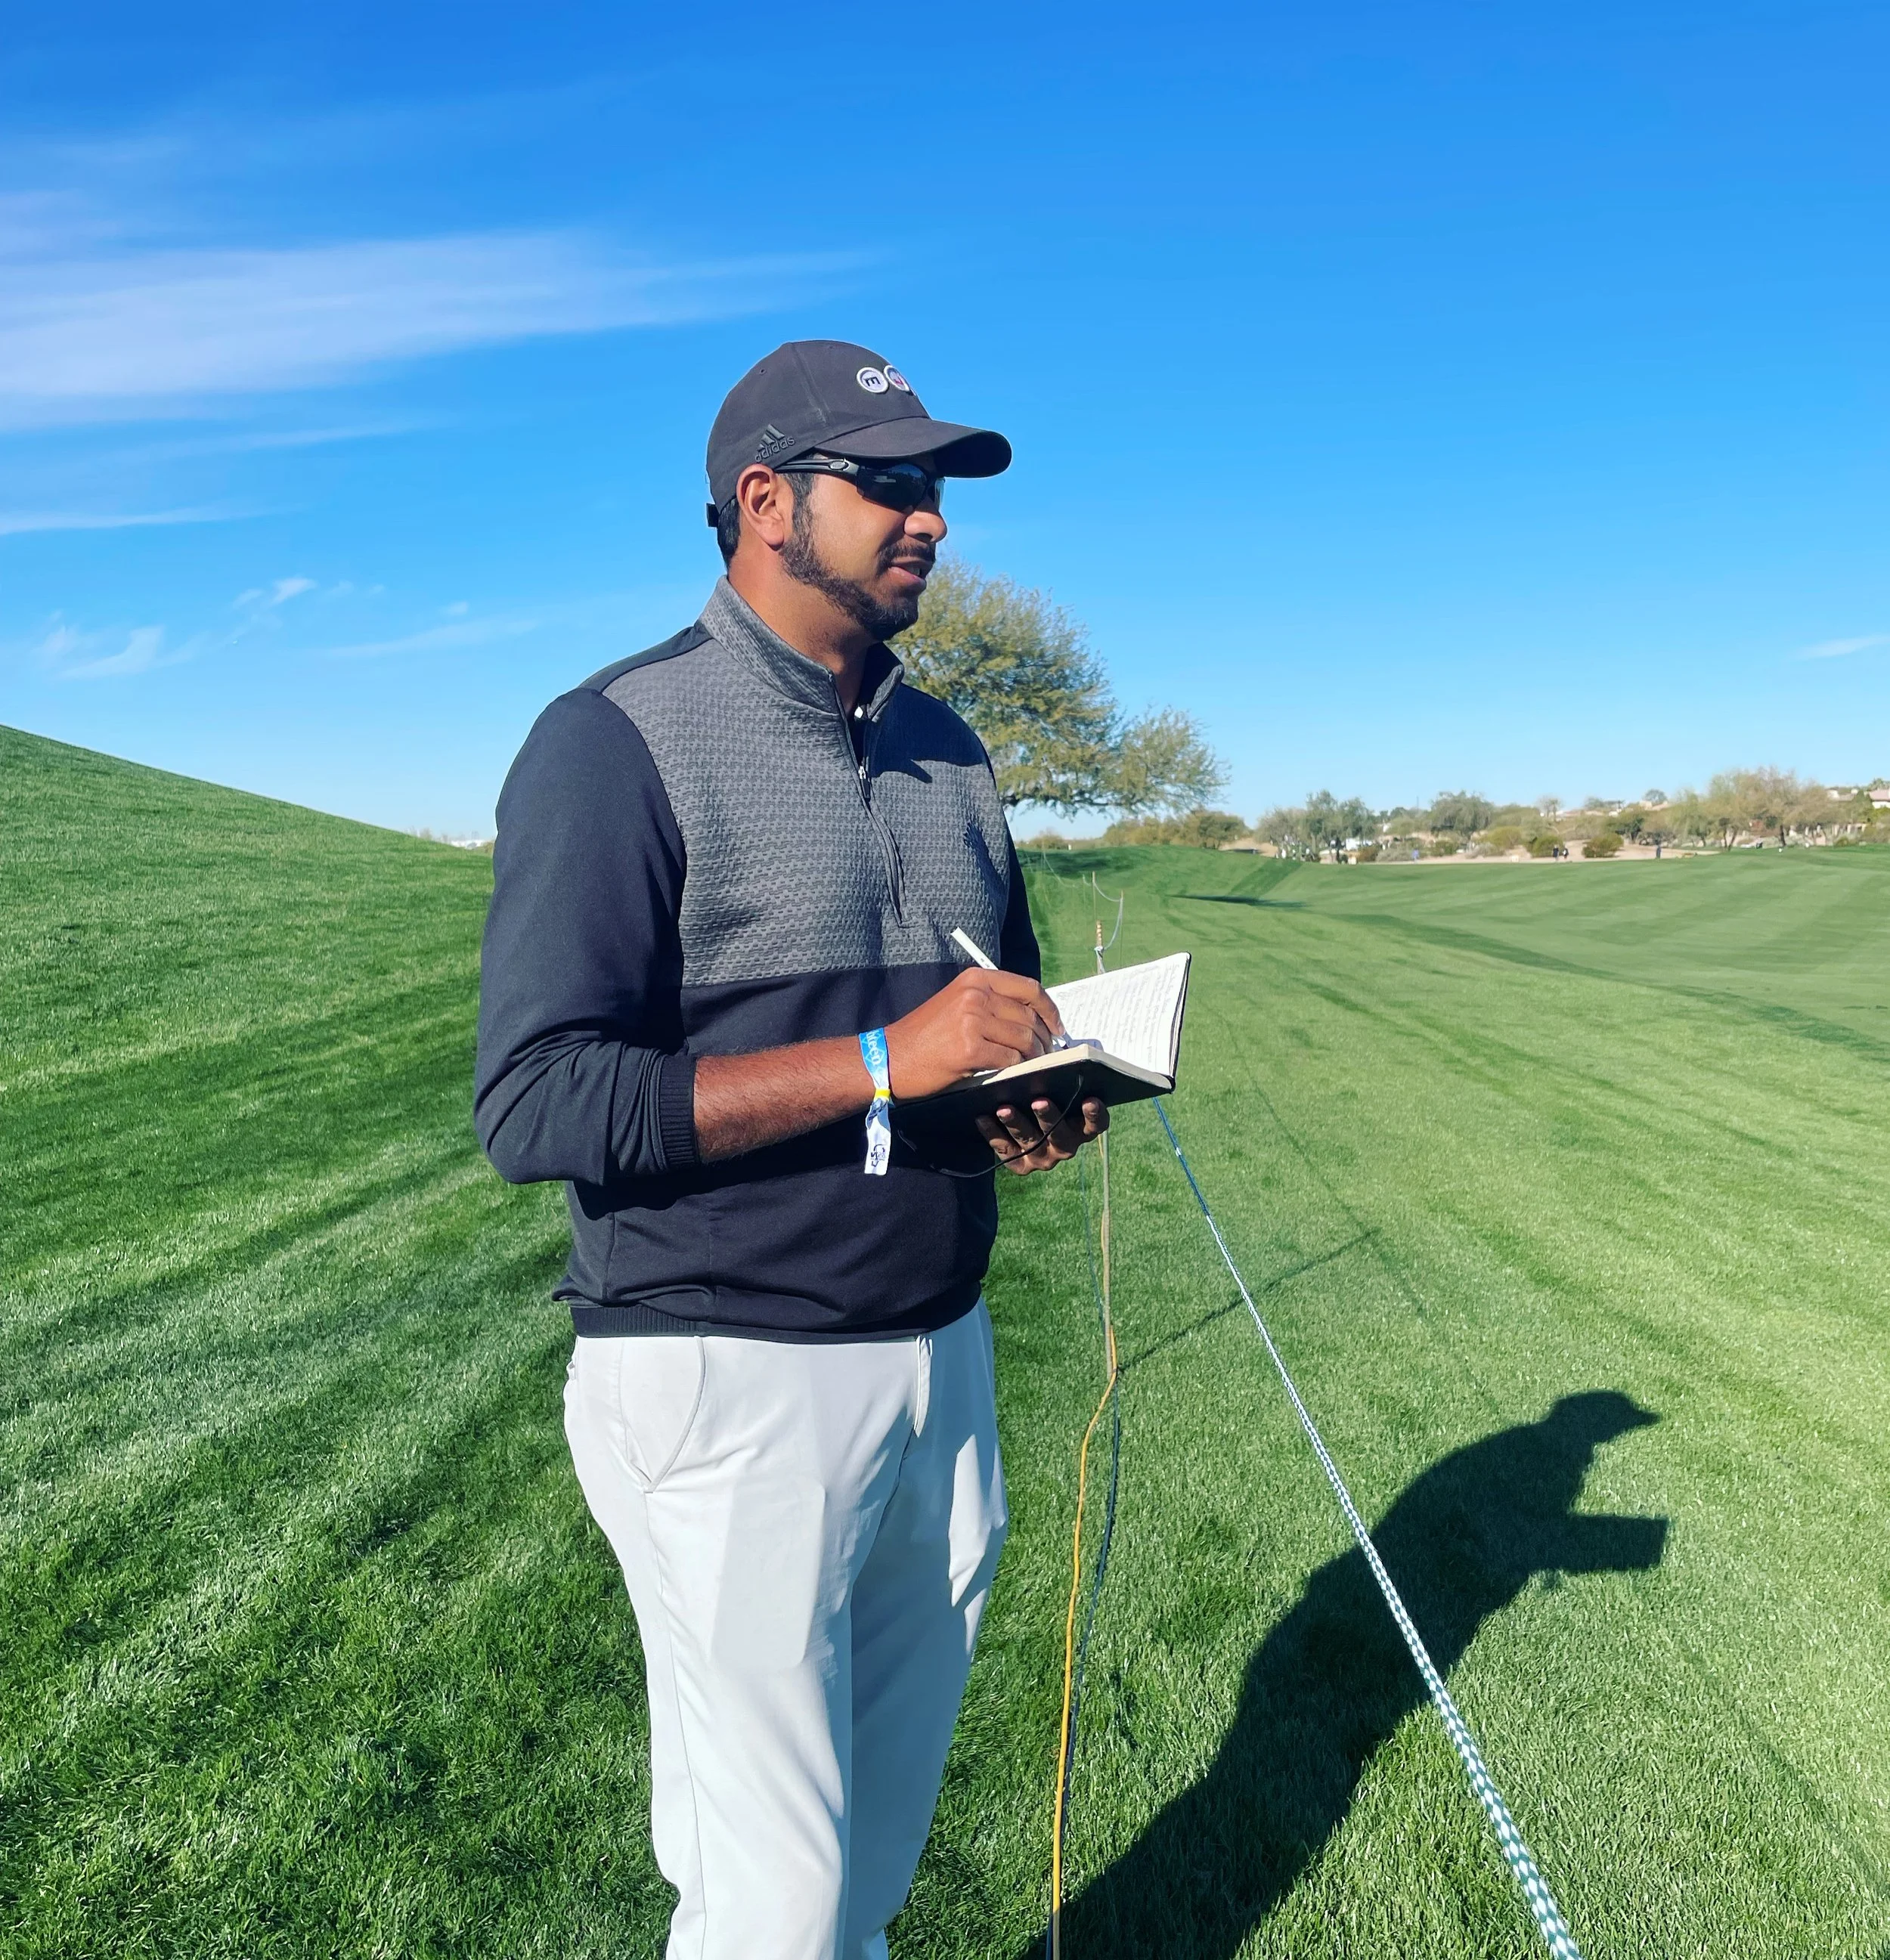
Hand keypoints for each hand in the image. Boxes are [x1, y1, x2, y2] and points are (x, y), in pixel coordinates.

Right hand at [884, 968, 1064, 1099]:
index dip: (1049, 1009)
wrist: (892, 1057)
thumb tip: (1034, 1018)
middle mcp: (976, 994)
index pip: (1029, 988)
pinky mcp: (970, 1047)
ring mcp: (973, 1020)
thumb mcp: (958, 1003)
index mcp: (976, 978)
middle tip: (1047, 1053)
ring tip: (1033, 1064)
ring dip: (1034, 1055)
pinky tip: (1013, 1072)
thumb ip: (992, 1002)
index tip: (1057, 1027)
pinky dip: (1017, 1067)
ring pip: (1024, 1038)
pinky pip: (1010, 1058)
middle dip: (1044, 1038)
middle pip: (1029, 1016)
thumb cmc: (926, 1035)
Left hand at [976, 1095, 1108, 1175]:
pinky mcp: (1019, 1164)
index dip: (1095, 1115)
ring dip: (1017, 1123)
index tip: (1090, 1099)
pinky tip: (982, 1117)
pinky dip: (993, 1133)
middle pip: (1060, 1135)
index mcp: (1081, 1128)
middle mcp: (1065, 1146)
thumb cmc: (1043, 1095)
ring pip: (1031, 1142)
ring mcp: (1042, 1157)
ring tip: (1004, 1108)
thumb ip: (1057, 1082)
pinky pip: (1006, 1150)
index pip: (1096, 1125)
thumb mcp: (1054, 1089)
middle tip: (1039, 1100)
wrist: (1019, 1121)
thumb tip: (1048, 1061)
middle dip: (1049, 1117)